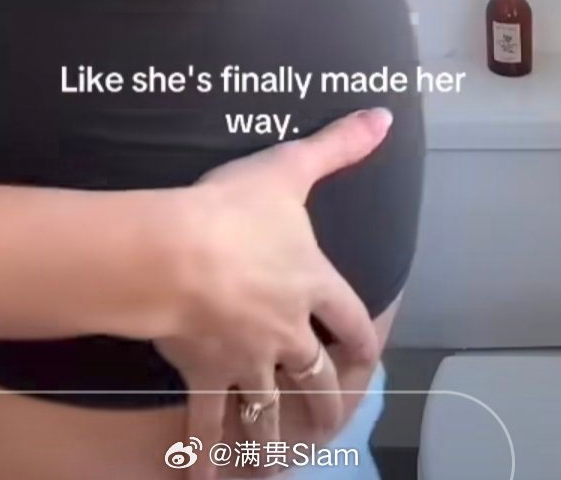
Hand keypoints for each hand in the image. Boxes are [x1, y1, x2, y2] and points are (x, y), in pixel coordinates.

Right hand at [153, 107, 392, 475]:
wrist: (177, 254)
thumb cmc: (234, 209)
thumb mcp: (289, 168)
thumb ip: (337, 145)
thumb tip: (383, 116)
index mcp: (312, 283)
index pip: (349, 317)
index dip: (360, 336)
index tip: (366, 354)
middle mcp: (289, 331)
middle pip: (315, 373)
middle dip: (325, 397)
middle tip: (331, 419)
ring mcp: (249, 359)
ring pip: (270, 405)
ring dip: (275, 431)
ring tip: (277, 457)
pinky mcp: (207, 374)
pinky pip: (209, 423)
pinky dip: (206, 454)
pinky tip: (203, 479)